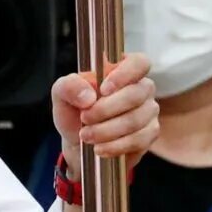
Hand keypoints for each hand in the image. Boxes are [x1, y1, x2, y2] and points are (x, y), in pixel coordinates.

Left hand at [52, 52, 158, 168]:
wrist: (78, 143)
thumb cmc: (74, 112)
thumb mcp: (62, 95)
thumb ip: (69, 86)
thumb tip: (88, 96)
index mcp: (122, 69)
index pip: (139, 63)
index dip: (124, 75)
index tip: (103, 90)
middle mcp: (141, 87)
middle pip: (136, 94)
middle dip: (106, 109)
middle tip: (85, 118)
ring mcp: (148, 110)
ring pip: (136, 120)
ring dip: (107, 131)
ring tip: (86, 135)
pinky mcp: (149, 133)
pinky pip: (139, 139)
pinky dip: (115, 146)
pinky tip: (99, 148)